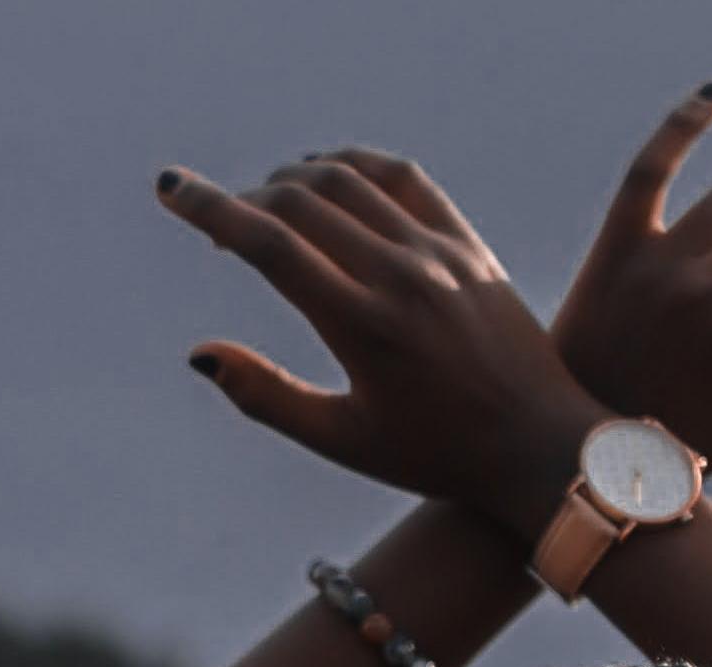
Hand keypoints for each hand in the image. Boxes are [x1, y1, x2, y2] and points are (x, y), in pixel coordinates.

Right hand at [157, 159, 613, 532]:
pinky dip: (356, 166)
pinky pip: (405, 178)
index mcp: (362, 327)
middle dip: (245, 199)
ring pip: (350, 179)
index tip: (170, 189)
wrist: (541, 447)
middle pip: (301, 201)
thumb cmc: (436, 455)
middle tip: (222, 224)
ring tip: (269, 201)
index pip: (269, 243)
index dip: (210, 209)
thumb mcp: (342, 441)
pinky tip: (331, 178)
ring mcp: (439, 255)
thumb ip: (265, 396)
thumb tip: (199, 353)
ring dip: (295, 177)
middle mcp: (401, 278)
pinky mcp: (468, 245)